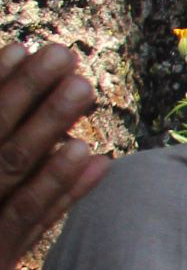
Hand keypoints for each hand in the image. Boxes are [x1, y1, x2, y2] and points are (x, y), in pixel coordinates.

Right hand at [0, 41, 109, 269]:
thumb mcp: (0, 211)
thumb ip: (13, 181)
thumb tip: (29, 94)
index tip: (19, 46)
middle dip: (26, 94)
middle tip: (62, 53)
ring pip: (13, 173)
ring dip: (49, 127)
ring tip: (83, 88)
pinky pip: (30, 222)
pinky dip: (64, 189)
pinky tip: (94, 157)